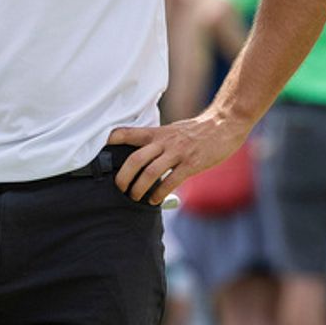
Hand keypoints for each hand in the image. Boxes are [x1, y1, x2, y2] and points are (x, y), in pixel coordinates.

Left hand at [107, 114, 249, 203]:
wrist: (223, 124)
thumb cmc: (197, 130)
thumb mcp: (173, 130)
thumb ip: (159, 141)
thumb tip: (144, 155)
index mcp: (159, 132)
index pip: (130, 133)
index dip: (114, 139)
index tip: (101, 148)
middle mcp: (165, 141)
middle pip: (136, 158)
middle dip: (123, 175)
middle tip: (119, 187)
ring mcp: (178, 152)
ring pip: (150, 172)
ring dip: (139, 188)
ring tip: (135, 197)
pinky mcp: (191, 164)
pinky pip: (171, 181)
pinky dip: (159, 193)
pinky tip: (154, 200)